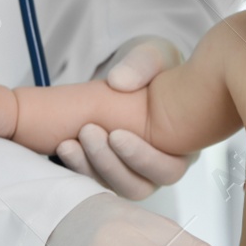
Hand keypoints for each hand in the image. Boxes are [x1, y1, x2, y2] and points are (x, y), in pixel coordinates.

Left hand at [56, 35, 199, 198]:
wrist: (132, 78)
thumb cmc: (152, 70)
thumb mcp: (153, 56)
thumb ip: (142, 64)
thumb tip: (119, 82)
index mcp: (182, 145)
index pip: (170, 169)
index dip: (143, 159)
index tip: (116, 134)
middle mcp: (161, 166)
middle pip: (140, 186)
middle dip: (110, 164)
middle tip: (88, 132)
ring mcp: (134, 174)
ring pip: (113, 189)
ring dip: (90, 168)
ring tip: (69, 143)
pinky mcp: (110, 173)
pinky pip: (94, 183)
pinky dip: (78, 168)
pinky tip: (63, 146)